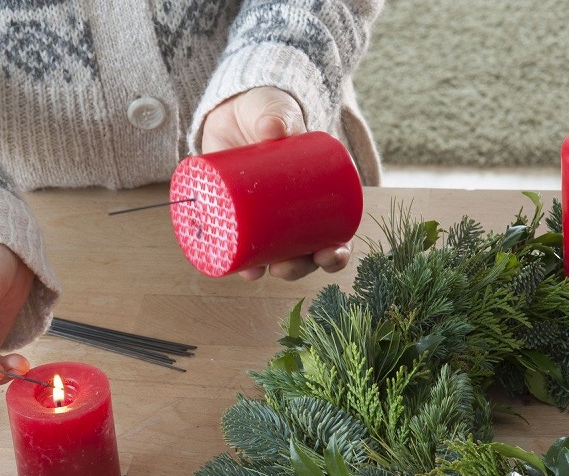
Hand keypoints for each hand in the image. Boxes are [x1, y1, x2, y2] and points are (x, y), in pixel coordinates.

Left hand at [201, 87, 353, 280]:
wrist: (231, 109)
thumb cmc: (264, 111)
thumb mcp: (276, 110)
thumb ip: (276, 115)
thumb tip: (271, 129)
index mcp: (316, 195)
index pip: (335, 234)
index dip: (336, 253)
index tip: (330, 255)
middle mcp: (291, 212)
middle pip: (302, 252)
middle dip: (298, 268)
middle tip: (286, 267)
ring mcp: (262, 215)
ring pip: (273, 254)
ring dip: (270, 270)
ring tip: (262, 272)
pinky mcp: (235, 214)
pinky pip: (241, 244)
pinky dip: (241, 260)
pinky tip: (242, 270)